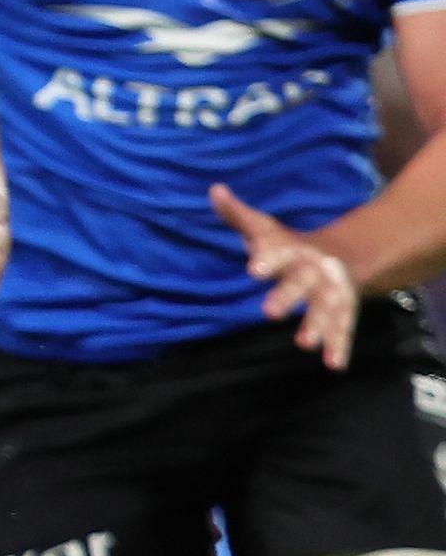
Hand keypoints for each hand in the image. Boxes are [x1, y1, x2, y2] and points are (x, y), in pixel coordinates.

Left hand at [214, 183, 358, 368]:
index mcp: (293, 250)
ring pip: (325, 308)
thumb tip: (214, 190)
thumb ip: (238, 215)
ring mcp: (330, 292)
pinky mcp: (342, 311)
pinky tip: (334, 366)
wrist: (341, 255)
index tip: (252, 270)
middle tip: (268, 313)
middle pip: (300, 283)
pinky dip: (339, 346)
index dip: (266, 260)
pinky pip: (343, 329)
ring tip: (303, 344)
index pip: (277, 253)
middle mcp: (313, 271)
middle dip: (287, 296)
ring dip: (316, 326)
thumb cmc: (288, 246)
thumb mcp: (265, 230)